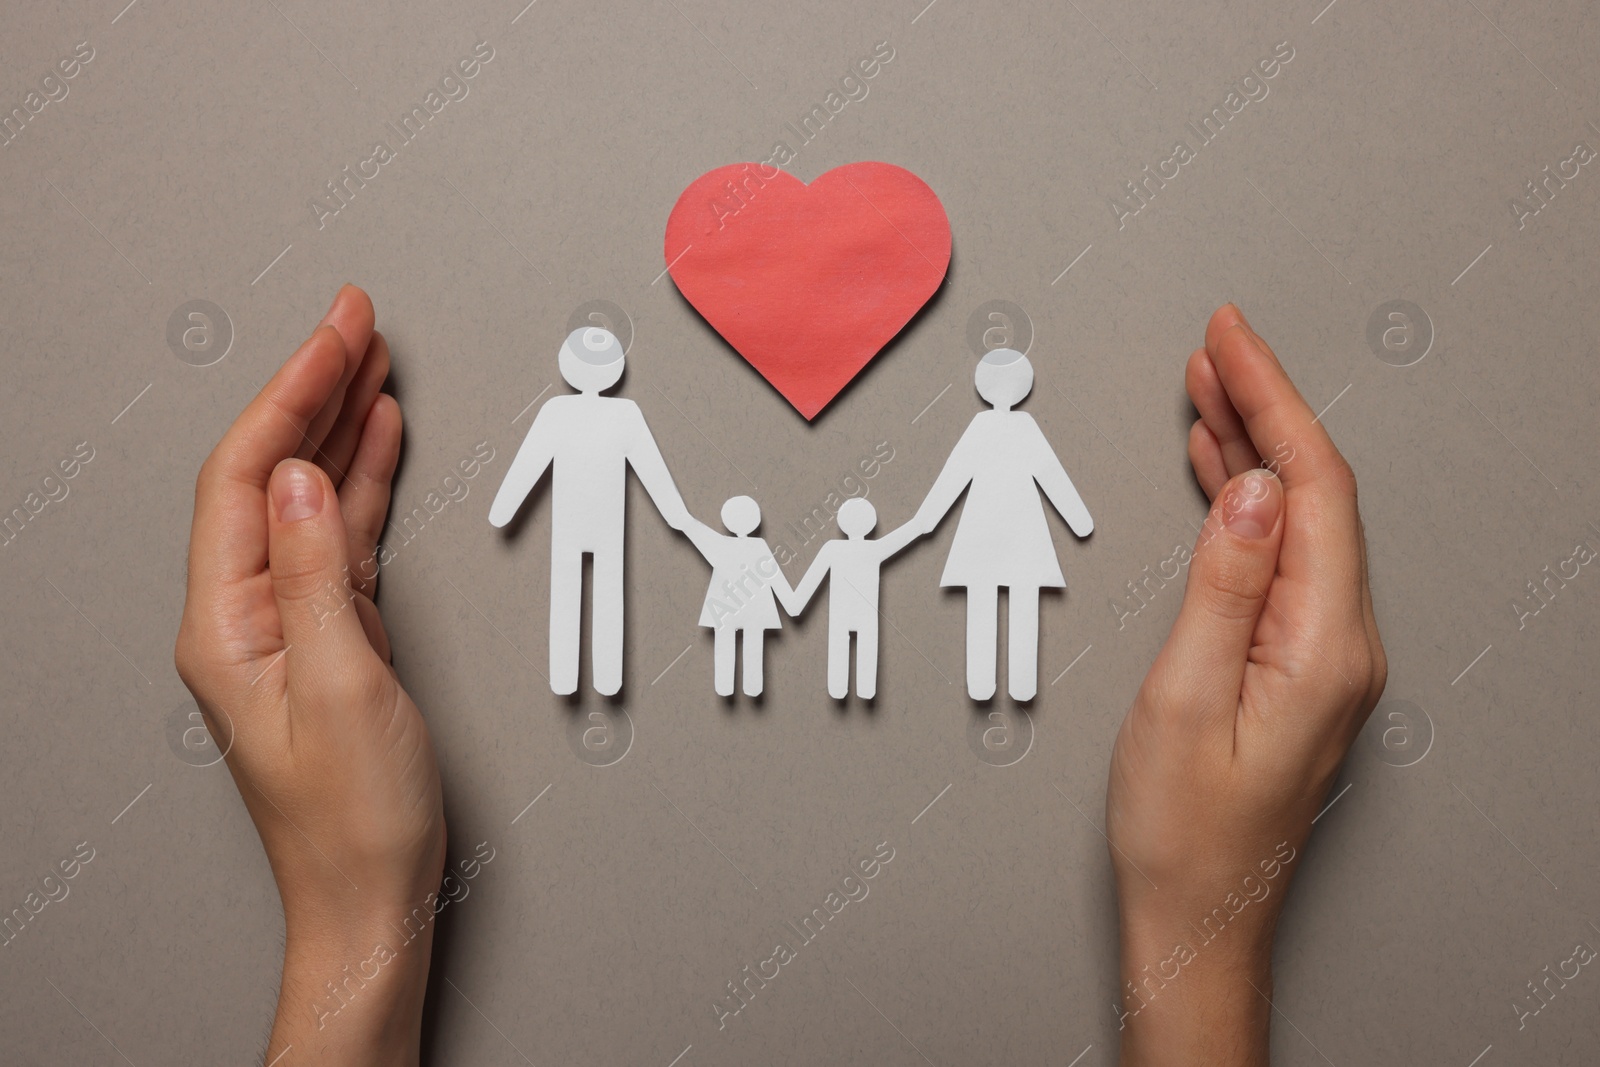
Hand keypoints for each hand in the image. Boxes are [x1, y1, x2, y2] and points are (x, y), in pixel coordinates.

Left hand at [175, 286, 444, 1066]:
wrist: (372, 893)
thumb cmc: (352, 817)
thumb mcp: (341, 684)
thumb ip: (317, 572)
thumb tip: (297, 476)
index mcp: (225, 623)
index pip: (243, 476)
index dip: (290, 394)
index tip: (336, 335)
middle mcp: (245, 614)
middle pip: (268, 472)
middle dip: (313, 387)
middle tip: (356, 321)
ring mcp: (288, 622)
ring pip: (308, 495)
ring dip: (340, 424)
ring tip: (374, 362)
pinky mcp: (331, 636)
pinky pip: (342, 534)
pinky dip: (365, 480)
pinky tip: (382, 443)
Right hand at [1105, 304, 1385, 1064]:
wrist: (1197, 916)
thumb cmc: (1183, 832)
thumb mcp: (1181, 700)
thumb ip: (1222, 586)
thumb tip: (1247, 488)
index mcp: (1324, 645)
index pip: (1311, 488)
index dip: (1273, 402)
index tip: (1232, 341)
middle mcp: (1341, 645)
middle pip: (1312, 494)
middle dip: (1263, 408)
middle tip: (1214, 346)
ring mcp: (1324, 657)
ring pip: (1295, 522)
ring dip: (1251, 449)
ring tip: (1205, 389)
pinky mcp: (1297, 668)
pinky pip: (1279, 560)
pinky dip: (1244, 504)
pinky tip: (1217, 473)